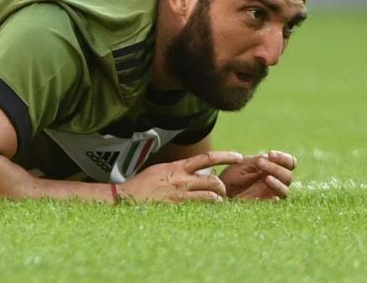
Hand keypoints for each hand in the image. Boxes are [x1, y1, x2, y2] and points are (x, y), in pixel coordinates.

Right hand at [117, 151, 243, 202]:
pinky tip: (210, 209)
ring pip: (211, 194)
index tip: (239, 156)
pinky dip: (210, 207)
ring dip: (218, 198)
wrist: (127, 196)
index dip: (226, 156)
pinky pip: (202, 206)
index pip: (207, 158)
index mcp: (177, 166)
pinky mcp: (178, 206)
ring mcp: (181, 193)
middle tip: (222, 191)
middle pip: (213, 179)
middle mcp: (182, 178)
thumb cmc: (142, 184)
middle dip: (222, 186)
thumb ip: (178, 169)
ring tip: (218, 202)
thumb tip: (191, 170)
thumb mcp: (160, 170)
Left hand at [219, 150, 295, 199]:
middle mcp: (275, 181)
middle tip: (261, 163)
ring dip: (278, 182)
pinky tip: (270, 194)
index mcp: (272, 169)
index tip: (271, 154)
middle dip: (276, 168)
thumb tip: (269, 157)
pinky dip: (274, 198)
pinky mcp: (265, 205)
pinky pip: (275, 204)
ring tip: (267, 178)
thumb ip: (256, 162)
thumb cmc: (230, 178)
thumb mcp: (242, 165)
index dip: (283, 158)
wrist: (218, 194)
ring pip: (286, 190)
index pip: (289, 163)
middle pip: (288, 176)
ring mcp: (271, 194)